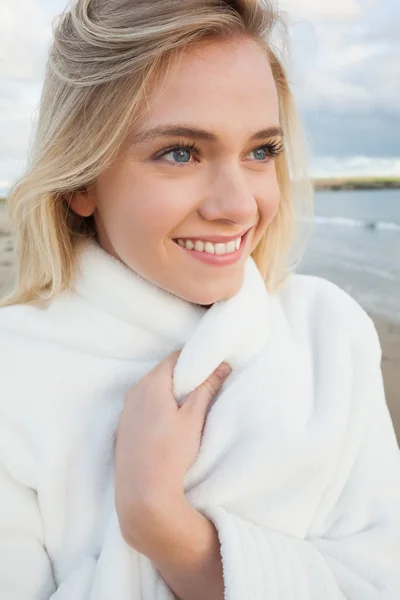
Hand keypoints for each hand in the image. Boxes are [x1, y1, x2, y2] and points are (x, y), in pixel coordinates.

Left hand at [114, 350, 230, 552]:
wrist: (142, 491)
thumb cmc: (170, 452)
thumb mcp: (194, 418)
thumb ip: (207, 389)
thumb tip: (222, 366)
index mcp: (152, 383)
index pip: (174, 358)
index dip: (194, 360)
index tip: (209, 369)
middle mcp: (134, 391)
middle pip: (162, 373)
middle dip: (182, 377)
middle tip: (203, 389)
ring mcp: (125, 410)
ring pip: (150, 390)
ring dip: (169, 393)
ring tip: (187, 409)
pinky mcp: (123, 427)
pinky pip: (141, 407)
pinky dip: (156, 407)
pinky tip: (168, 426)